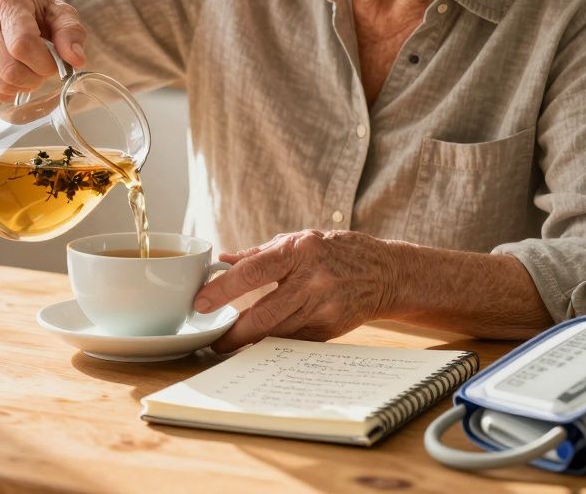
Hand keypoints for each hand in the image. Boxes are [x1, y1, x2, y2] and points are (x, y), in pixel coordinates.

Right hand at [0, 0, 86, 100]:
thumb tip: (76, 59)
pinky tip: (18, 75)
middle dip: (36, 77)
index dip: (43, 62)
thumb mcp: (56, 11)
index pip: (22, 44)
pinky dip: (12, 91)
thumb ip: (70, 31)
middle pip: (11, 70)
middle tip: (44, 67)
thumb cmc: (31, 10)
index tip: (54, 62)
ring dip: (26, 85)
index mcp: (6, 1)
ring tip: (32, 70)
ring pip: (3, 84)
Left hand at [193, 230, 401, 354]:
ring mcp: (323, 307)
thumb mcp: (299, 240)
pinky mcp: (330, 328)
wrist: (385, 272)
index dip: (223, 289)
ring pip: (277, 332)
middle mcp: (312, 280)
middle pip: (264, 313)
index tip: (201, 303)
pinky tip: (258, 346)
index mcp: (299, 251)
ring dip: (249, 342)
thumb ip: (259, 253)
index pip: (253, 272)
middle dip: (234, 331)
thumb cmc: (336, 251)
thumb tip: (222, 260)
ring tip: (228, 344)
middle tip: (213, 340)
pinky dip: (274, 344)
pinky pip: (294, 340)